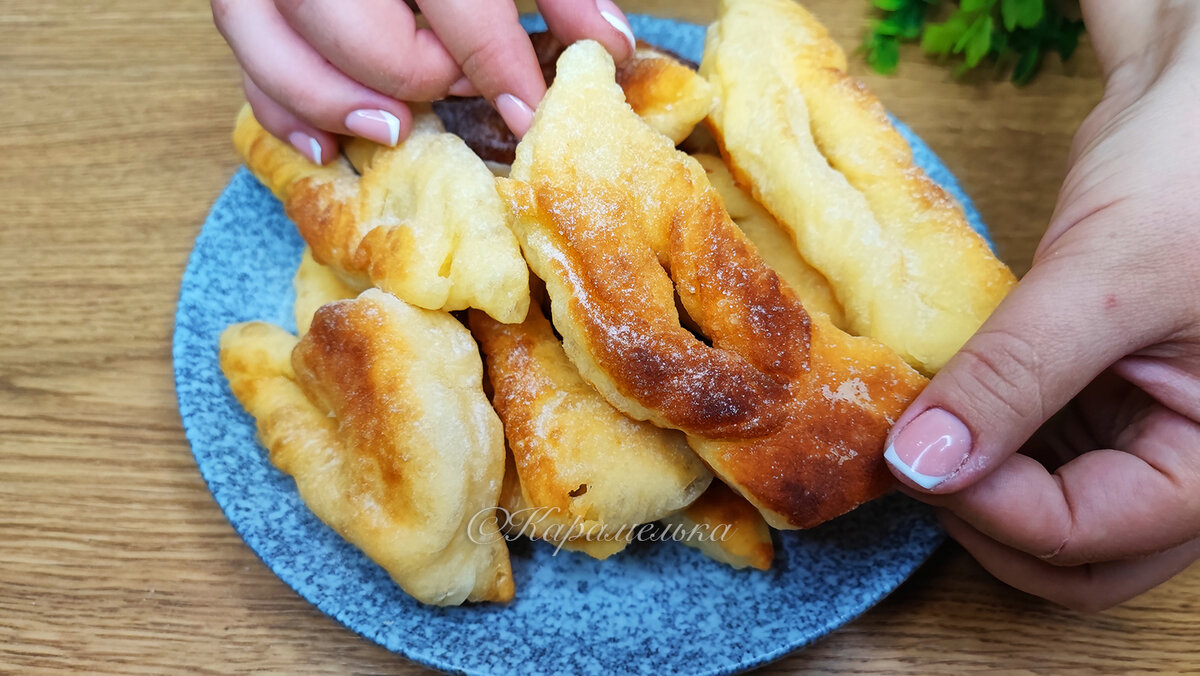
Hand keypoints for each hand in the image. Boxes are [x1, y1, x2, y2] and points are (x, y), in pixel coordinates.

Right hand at [211, 0, 636, 162]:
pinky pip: (240, 53)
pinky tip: (325, 145)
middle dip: (411, 75)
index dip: (495, 65)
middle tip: (451, 86)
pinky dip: (278, 108)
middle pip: (353, 27)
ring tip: (392, 129)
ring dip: (334, 101)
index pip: (456, 1)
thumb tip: (607, 47)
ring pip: (273, 41)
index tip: (525, 114)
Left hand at [883, 0, 1199, 610]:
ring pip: (1040, 514)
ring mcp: (1133, 432)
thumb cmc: (1192, 169)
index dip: (993, 510)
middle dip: (982, 522)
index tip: (912, 456)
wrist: (1194, 99)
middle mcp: (1180, 462)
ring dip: (969, 487)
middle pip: (1072, 558)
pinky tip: (932, 404)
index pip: (1092, 540)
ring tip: (911, 431)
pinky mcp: (1089, 396)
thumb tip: (923, 465)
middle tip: (909, 460)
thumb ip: (1017, 375)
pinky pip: (1024, 452)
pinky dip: (973, 441)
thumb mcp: (1107, 277)